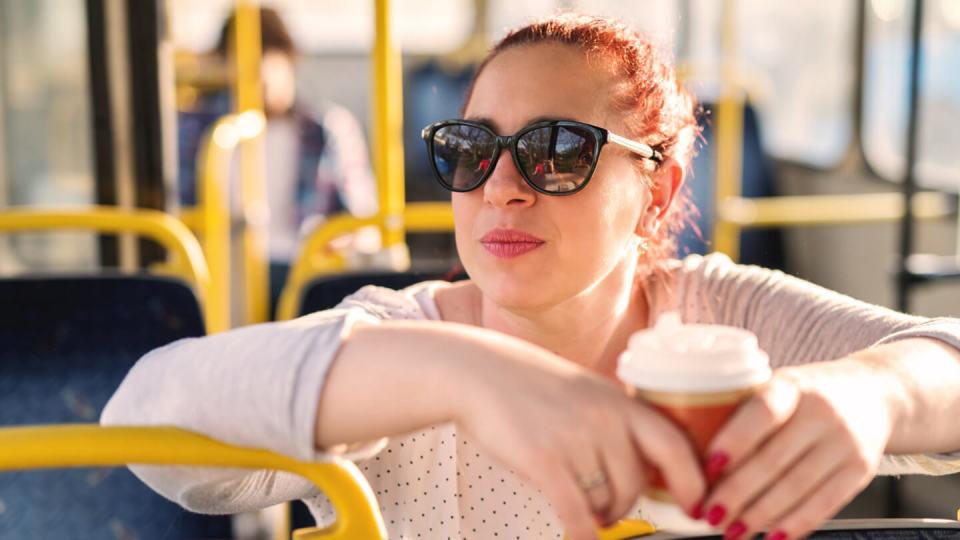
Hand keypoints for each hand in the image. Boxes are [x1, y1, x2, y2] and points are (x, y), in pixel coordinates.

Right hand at [452, 341, 705, 539]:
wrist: (477, 372)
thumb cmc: (529, 385)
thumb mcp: (585, 391)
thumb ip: (616, 422)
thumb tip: (647, 469)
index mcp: (619, 400)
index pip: (675, 445)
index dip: (692, 481)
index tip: (697, 505)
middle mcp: (603, 417)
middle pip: (636, 484)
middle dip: (623, 505)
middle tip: (608, 509)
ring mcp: (574, 438)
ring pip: (604, 500)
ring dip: (594, 512)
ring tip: (578, 502)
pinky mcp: (544, 460)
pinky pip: (577, 513)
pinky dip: (581, 532)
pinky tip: (578, 536)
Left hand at [699, 361, 896, 539]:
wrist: (875, 393)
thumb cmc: (809, 393)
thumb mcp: (780, 385)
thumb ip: (746, 410)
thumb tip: (694, 450)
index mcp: (793, 386)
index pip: (762, 412)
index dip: (734, 440)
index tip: (707, 466)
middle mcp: (822, 413)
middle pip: (774, 459)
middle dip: (736, 493)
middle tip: (710, 513)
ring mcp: (845, 442)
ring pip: (797, 487)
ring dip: (760, 516)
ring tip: (732, 530)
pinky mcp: (861, 470)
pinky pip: (825, 503)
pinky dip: (795, 524)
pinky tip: (772, 536)